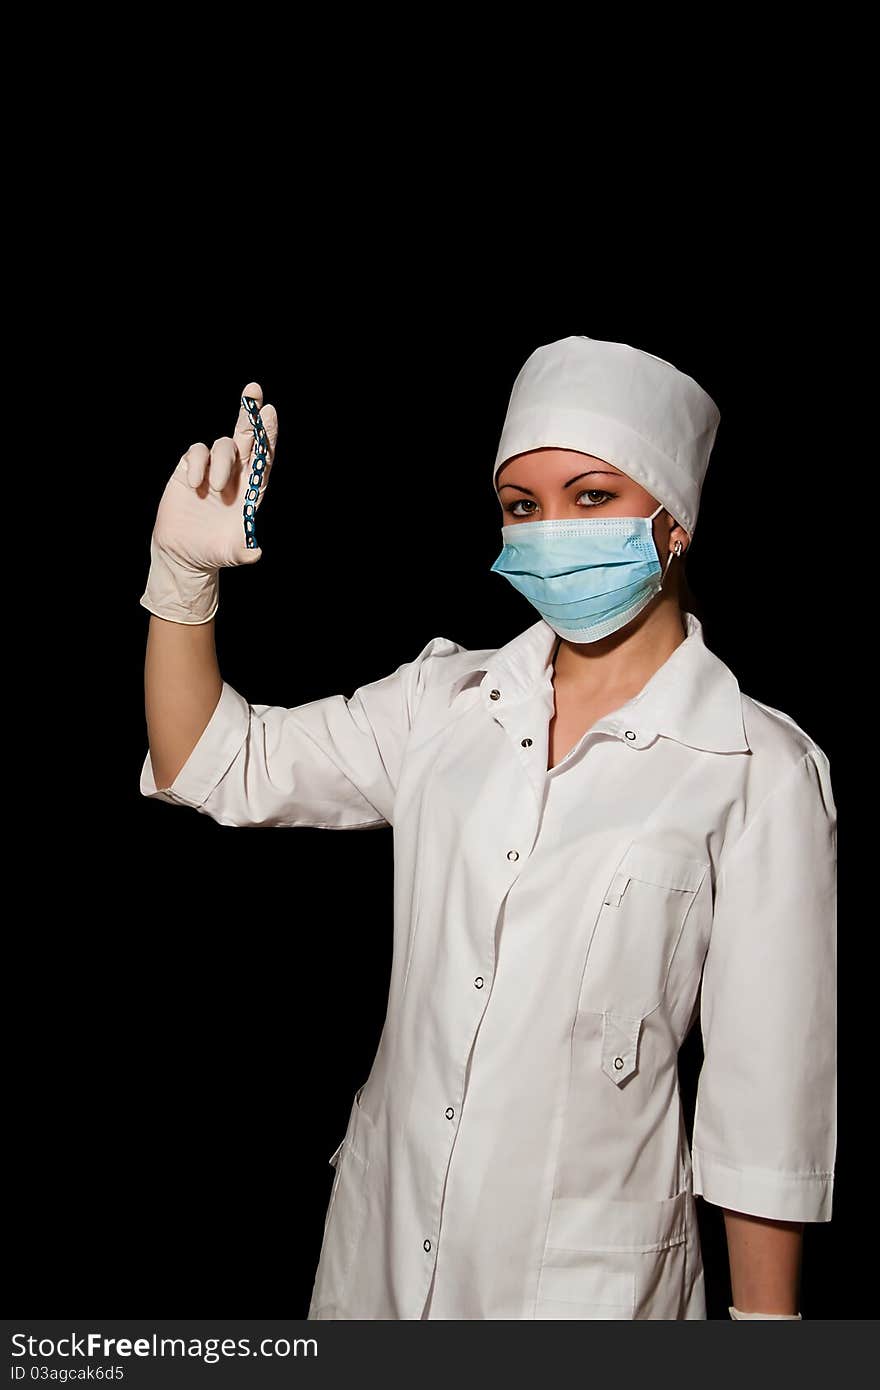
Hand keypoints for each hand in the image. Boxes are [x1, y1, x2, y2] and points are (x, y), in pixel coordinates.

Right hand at [140, 381, 278, 623]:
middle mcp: (235, 474)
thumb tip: (256, 552)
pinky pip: (196, 452)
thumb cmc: (214, 551)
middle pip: (246, 436)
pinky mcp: (189, 470)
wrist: (184, 553)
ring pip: (222, 444)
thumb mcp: (232, 552)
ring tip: (217, 487)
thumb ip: (245, 550)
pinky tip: (195, 485)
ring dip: (222, 459)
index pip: (264, 455)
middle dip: (250, 413)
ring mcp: (212, 470)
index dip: (268, 433)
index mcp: (252, 488)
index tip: (269, 411)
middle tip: (254, 389)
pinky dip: (198, 463)